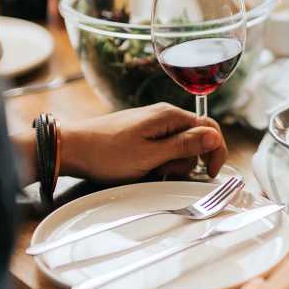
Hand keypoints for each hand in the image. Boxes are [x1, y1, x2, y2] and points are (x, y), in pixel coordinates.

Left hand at [59, 103, 227, 183]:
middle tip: (165, 172)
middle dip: (187, 161)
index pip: (210, 128)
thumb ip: (184, 146)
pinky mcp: (144, 133)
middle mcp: (164, 116)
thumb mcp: (150, 156)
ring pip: (180, 146)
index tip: (211, 173)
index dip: (216, 152)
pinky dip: (160, 161)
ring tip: (150, 170)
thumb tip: (214, 138)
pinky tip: (145, 168)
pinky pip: (164, 148)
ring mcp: (153, 124)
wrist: (73, 149)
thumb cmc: (106, 153)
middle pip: (196, 139)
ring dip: (172, 163)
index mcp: (169, 116)